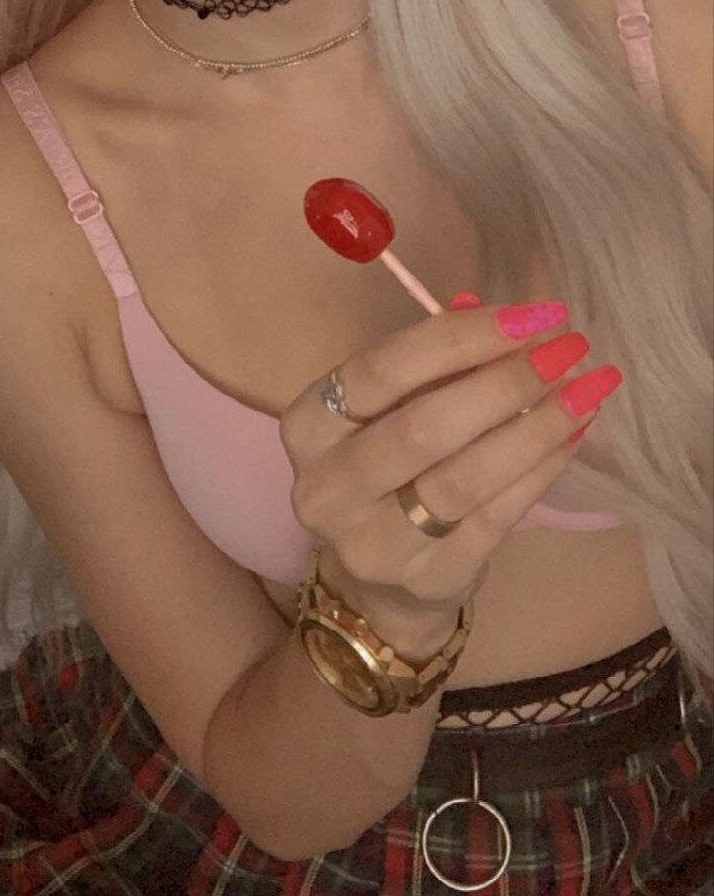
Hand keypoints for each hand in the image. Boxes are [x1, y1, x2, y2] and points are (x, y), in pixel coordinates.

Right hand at [279, 301, 621, 645]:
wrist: (381, 577)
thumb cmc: (391, 465)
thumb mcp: (394, 407)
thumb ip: (439, 363)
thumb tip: (514, 321)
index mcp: (309, 425)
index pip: (383, 368)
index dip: (461, 337)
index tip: (531, 315)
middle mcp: (327, 487)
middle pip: (424, 426)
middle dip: (506, 381)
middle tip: (568, 349)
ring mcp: (373, 543)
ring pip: (465, 478)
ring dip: (536, 427)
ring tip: (586, 390)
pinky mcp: (425, 580)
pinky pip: (495, 519)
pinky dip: (541, 471)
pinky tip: (573, 436)